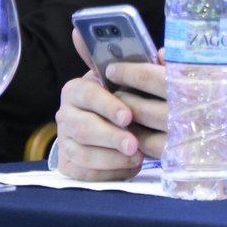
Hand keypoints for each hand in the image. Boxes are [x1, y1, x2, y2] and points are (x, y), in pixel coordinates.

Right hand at [54, 28, 161, 179]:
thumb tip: (162, 53)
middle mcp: (65, 114)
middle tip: (134, 144)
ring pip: (83, 153)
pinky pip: (84, 173)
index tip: (128, 116)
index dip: (108, 106)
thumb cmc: (119, 99)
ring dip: (111, 158)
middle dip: (111, 137)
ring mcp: (64, 140)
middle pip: (84, 128)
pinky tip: (129, 168)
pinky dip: (108, 172)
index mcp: (77, 89)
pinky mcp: (68, 164)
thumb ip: (138, 67)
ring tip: (136, 158)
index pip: (88, 94)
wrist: (100, 126)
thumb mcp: (124, 81)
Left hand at [54, 29, 226, 181]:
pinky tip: (138, 136)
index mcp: (192, 85)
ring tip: (121, 115)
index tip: (112, 70)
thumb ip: (190, 59)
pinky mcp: (187, 160)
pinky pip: (152, 153)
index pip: (145, 77)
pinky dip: (140, 143)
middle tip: (111, 92)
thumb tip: (158, 54)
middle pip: (135, 106)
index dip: (124, 72)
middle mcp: (183, 113)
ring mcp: (184, 140)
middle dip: (118, 98)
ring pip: (138, 133)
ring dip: (125, 123)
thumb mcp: (225, 66)